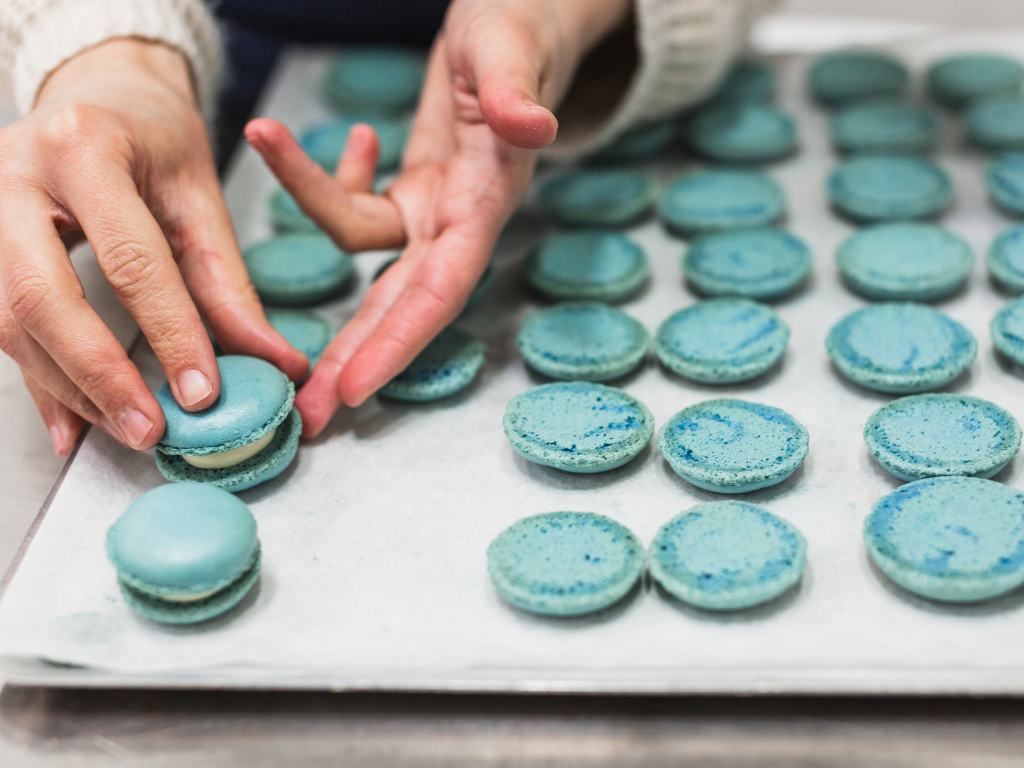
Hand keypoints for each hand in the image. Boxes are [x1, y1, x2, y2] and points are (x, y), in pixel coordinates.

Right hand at [0, 39, 306, 455]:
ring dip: (72, 389)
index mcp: (84, 147)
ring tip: (129, 431)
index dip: (169, 332)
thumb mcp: (200, 195)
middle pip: (41, 296)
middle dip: (98, 375)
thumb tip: (275, 362)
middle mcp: (12, 176)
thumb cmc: (152, 137)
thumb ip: (229, 282)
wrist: (95, 92)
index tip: (203, 391)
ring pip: (10, 322)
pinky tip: (75, 426)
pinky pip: (0, 327)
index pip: (130, 259)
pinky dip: (42, 383)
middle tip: (151, 429)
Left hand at [246, 0, 629, 436]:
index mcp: (485, 198)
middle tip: (311, 420)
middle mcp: (461, 219)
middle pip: (405, 306)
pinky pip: (358, 214)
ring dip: (330, 304)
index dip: (401, 342)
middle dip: (358, 363)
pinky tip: (301, 146)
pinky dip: (321, 190)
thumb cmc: (516, 25)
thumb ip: (519, 90)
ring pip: (375, 275)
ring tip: (272, 344)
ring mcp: (436, 211)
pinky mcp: (415, 194)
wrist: (516, 18)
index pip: (442, 286)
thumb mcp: (511, 46)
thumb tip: (531, 129)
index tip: (354, 390)